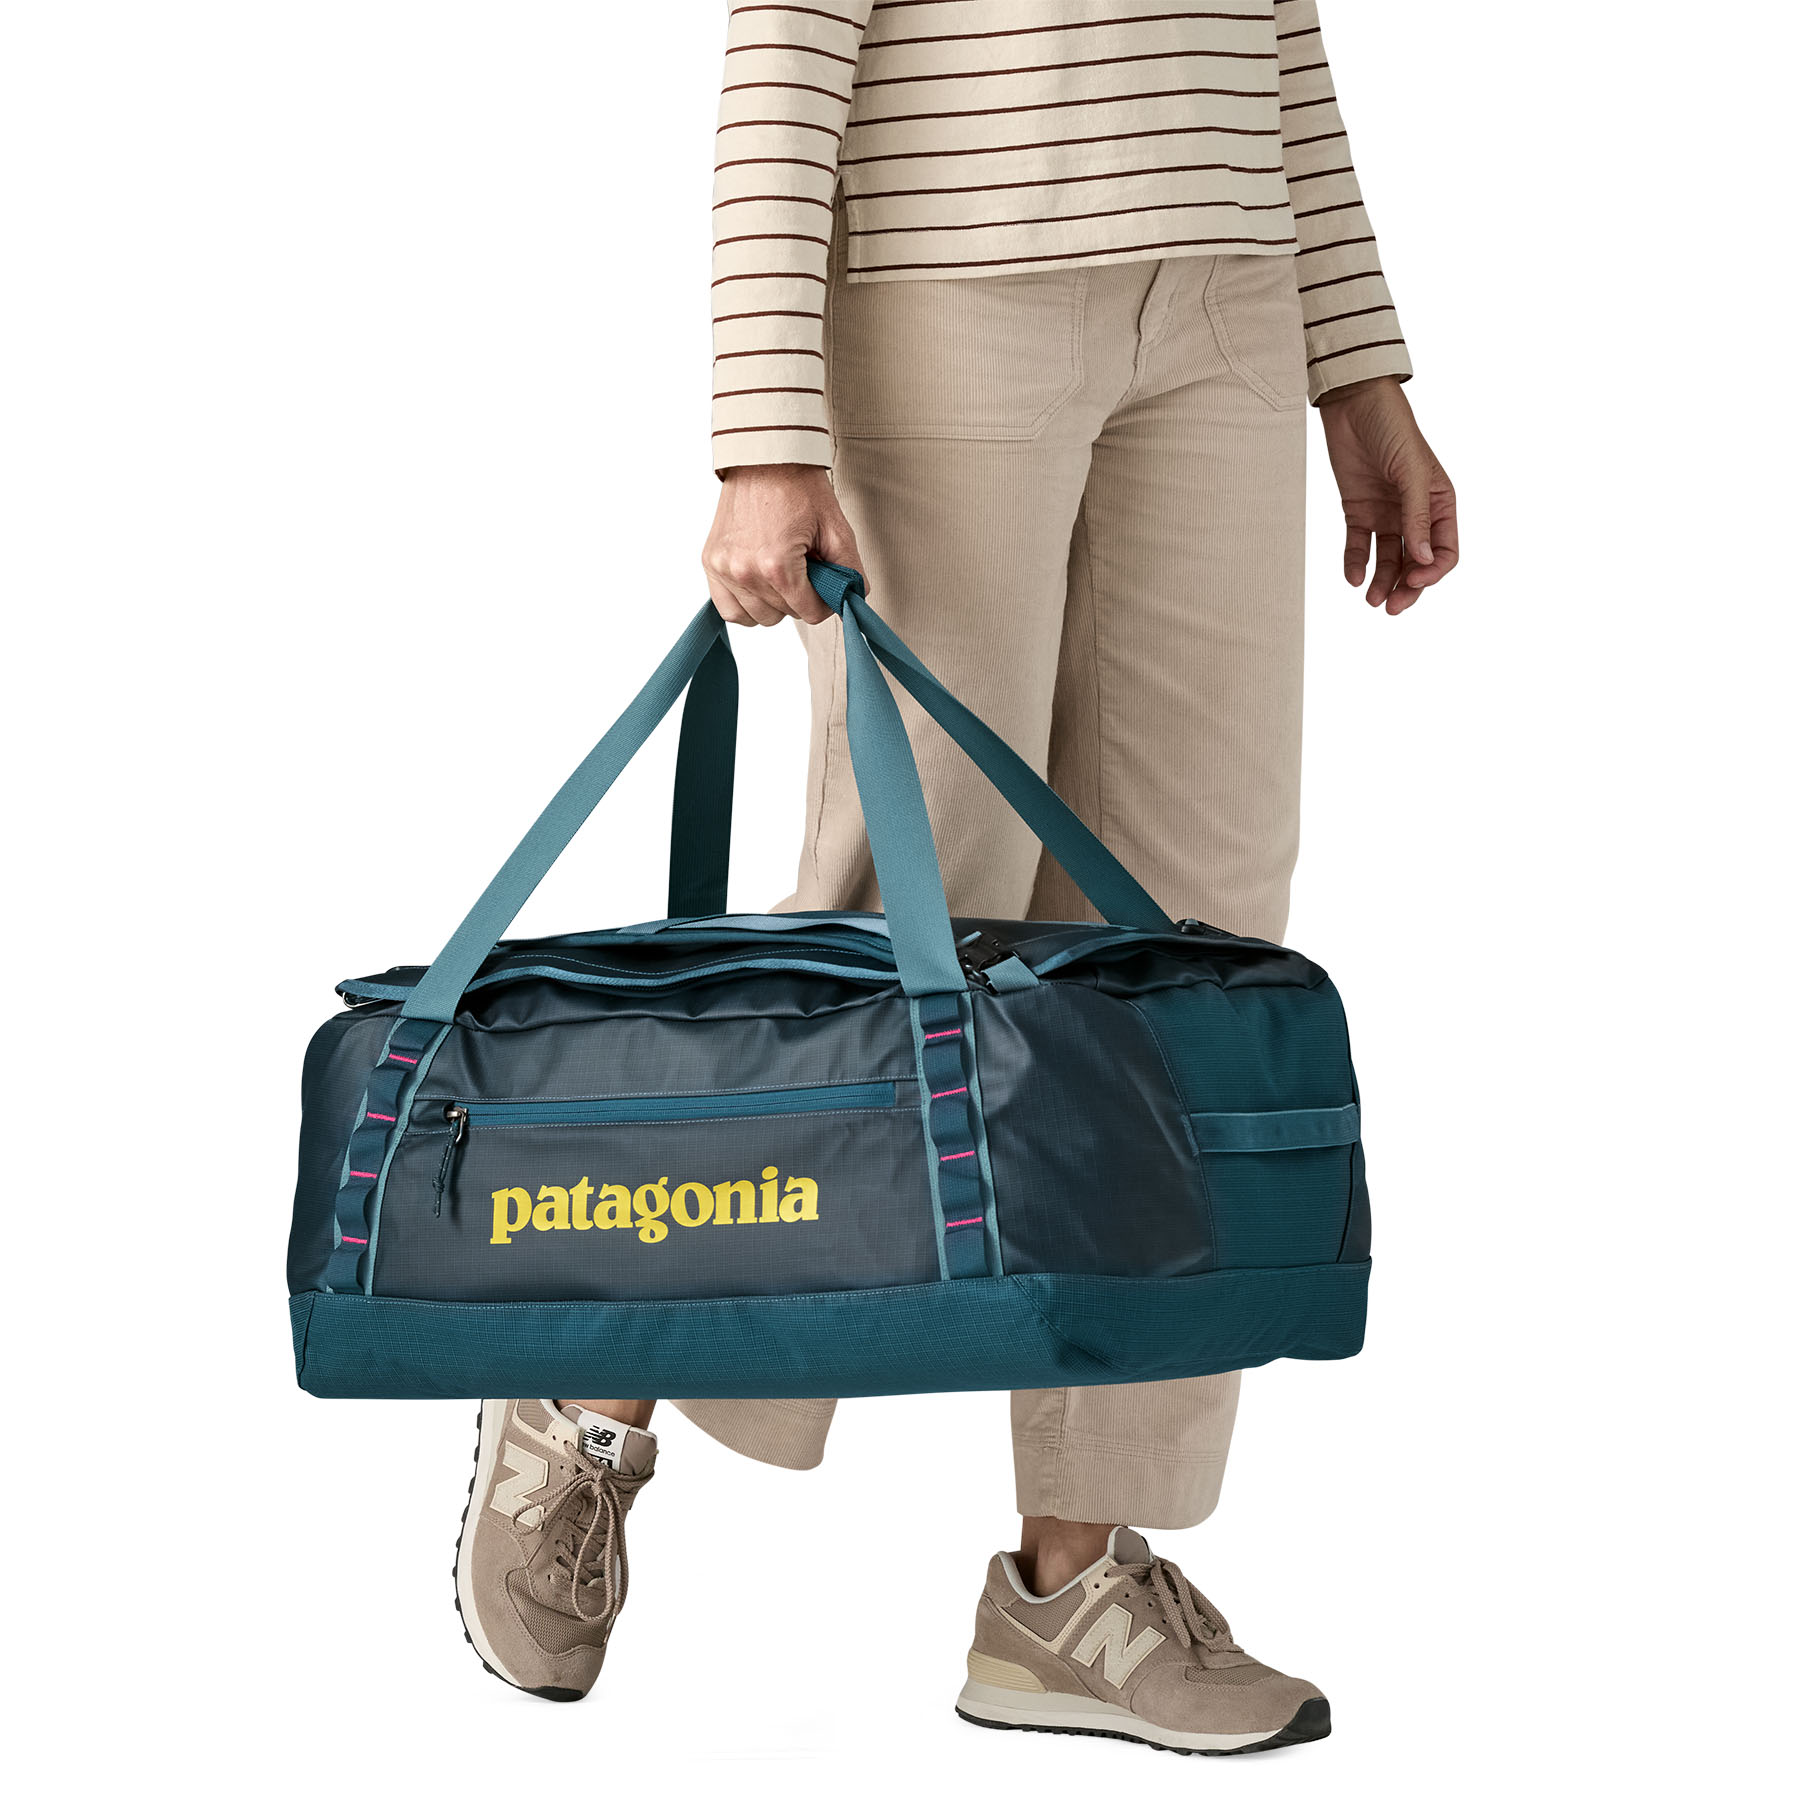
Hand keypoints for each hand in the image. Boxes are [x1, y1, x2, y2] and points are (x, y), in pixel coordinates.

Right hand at [702, 464, 863, 626]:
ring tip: (782, 572)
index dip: (825, 600)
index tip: (826, 580)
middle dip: (801, 596)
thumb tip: (853, 602)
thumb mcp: (837, 529)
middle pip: (786, 615)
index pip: (810, 613)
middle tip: (804, 566)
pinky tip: (760, 586)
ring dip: (775, 603)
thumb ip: (851, 572)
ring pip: (759, 618)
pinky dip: (747, 605)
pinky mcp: (710, 563)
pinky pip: (730, 610)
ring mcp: (723, 568)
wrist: (764, 458)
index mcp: (776, 565)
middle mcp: (744, 571)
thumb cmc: (799, 488)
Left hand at [1318, 377, 1458, 614]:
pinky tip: (1353, 578)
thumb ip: (1417, 516)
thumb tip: (1424, 559)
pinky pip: (1359, 545)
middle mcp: (1415, 512)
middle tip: (1391, 608)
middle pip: (1416, 562)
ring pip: (1389, 559)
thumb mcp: (1410, 472)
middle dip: (1407, 586)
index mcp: (1440, 502)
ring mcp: (1387, 513)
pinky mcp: (1359, 510)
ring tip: (1371, 600)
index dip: (1431, 570)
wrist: (1354, 404)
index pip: (1444, 550)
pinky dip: (1356, 563)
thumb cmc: (1392, 428)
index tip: (1414, 578)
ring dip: (1382, 581)